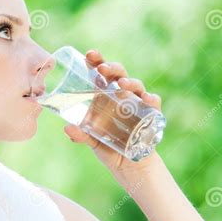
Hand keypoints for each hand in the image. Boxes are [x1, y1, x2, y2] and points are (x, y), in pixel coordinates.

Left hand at [63, 48, 163, 176]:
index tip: (90, 55)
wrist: (128, 165)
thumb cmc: (108, 147)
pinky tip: (147, 99)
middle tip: (103, 69)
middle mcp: (122, 96)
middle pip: (119, 74)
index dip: (97, 61)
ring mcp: (137, 104)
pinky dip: (152, 99)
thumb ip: (81, 135)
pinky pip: (154, 103)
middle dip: (112, 68)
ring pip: (136, 86)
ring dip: (130, 82)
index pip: (102, 73)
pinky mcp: (150, 116)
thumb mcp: (92, 141)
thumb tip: (67, 128)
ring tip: (121, 84)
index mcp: (105, 95)